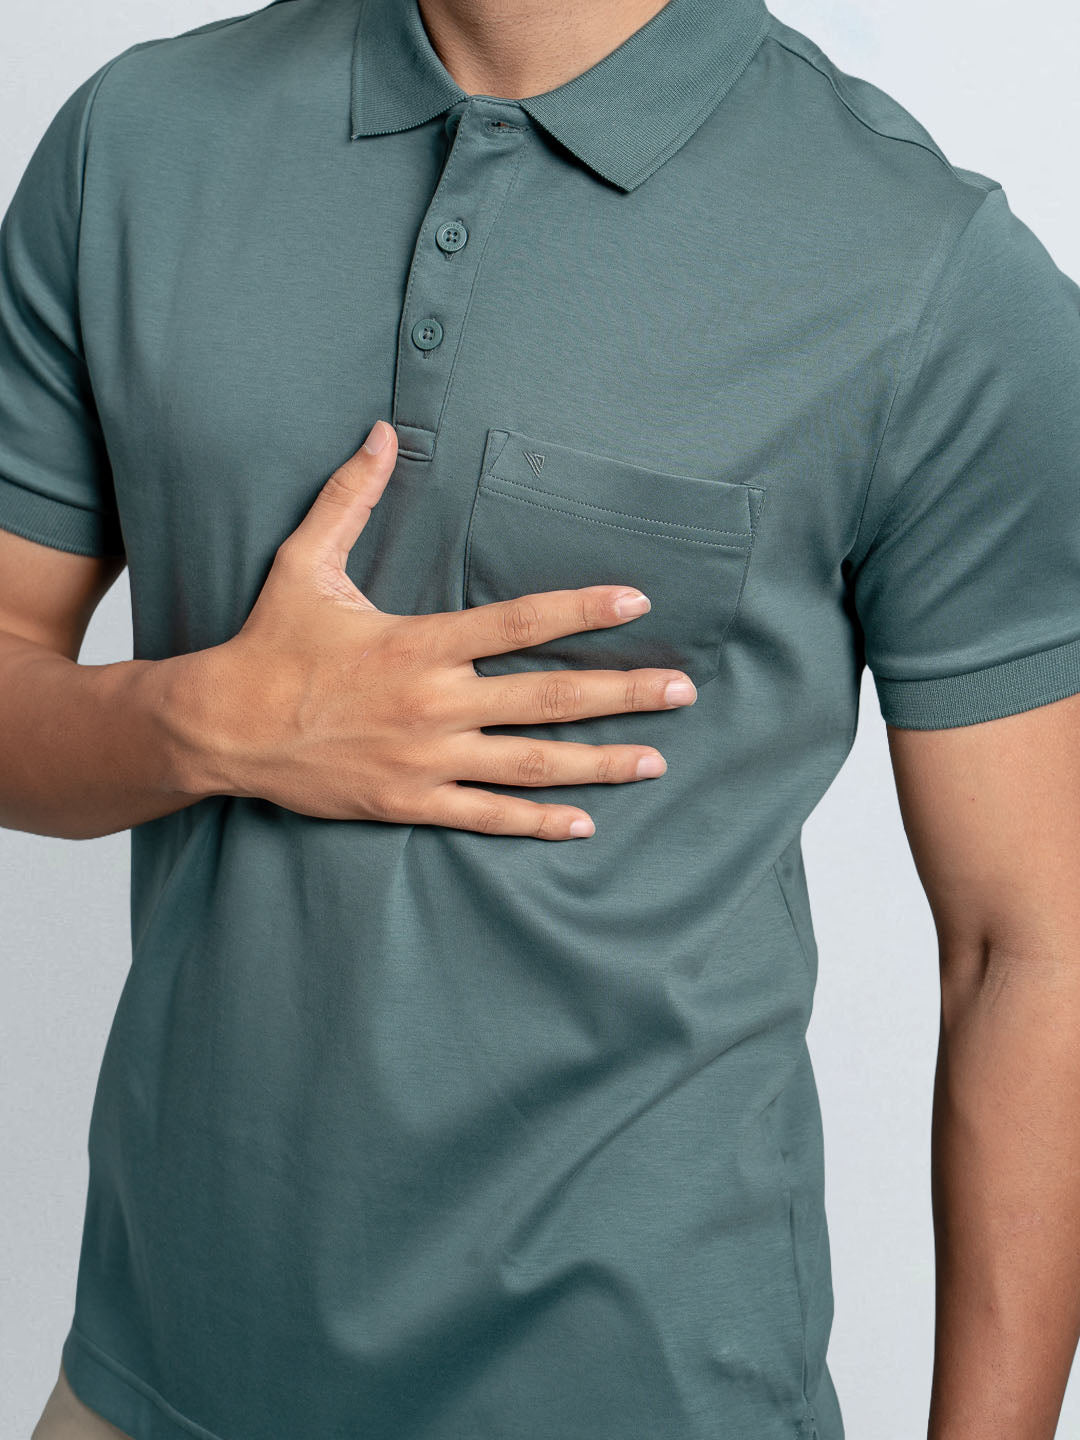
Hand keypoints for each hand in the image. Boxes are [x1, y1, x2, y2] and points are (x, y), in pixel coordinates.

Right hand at [188, 420, 697, 838]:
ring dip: (600, 762)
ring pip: (531, 764)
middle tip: (683, 691)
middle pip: (548, 698)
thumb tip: (381, 429)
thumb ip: (351, 497)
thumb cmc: (269, 643)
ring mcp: (426, 759)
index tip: (638, 602)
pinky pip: (485, 816)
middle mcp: (435, 702)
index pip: (520, 621)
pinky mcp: (409, 801)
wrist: (224, 727)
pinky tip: (584, 822)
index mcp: (419, 643)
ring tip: (657, 761)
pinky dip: (535, 821)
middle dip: (623, 693)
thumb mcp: (305, 563)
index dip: (583, 611)